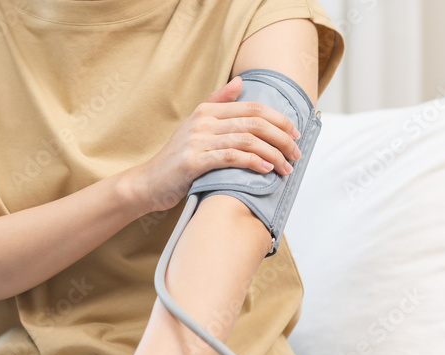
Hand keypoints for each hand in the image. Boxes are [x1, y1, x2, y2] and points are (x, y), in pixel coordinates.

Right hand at [127, 75, 302, 211]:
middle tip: (296, 153)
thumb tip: (240, 83)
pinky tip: (266, 169)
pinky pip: (232, 157)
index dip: (280, 120)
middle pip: (256, 123)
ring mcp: (198, 141)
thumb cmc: (176, 159)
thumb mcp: (195, 126)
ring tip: (286, 167)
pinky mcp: (194, 162)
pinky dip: (254, 162)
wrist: (148, 183)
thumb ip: (217, 104)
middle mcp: (204, 122)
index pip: (253, 108)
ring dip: (273, 154)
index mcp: (207, 111)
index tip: (295, 134)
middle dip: (282, 138)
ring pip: (248, 140)